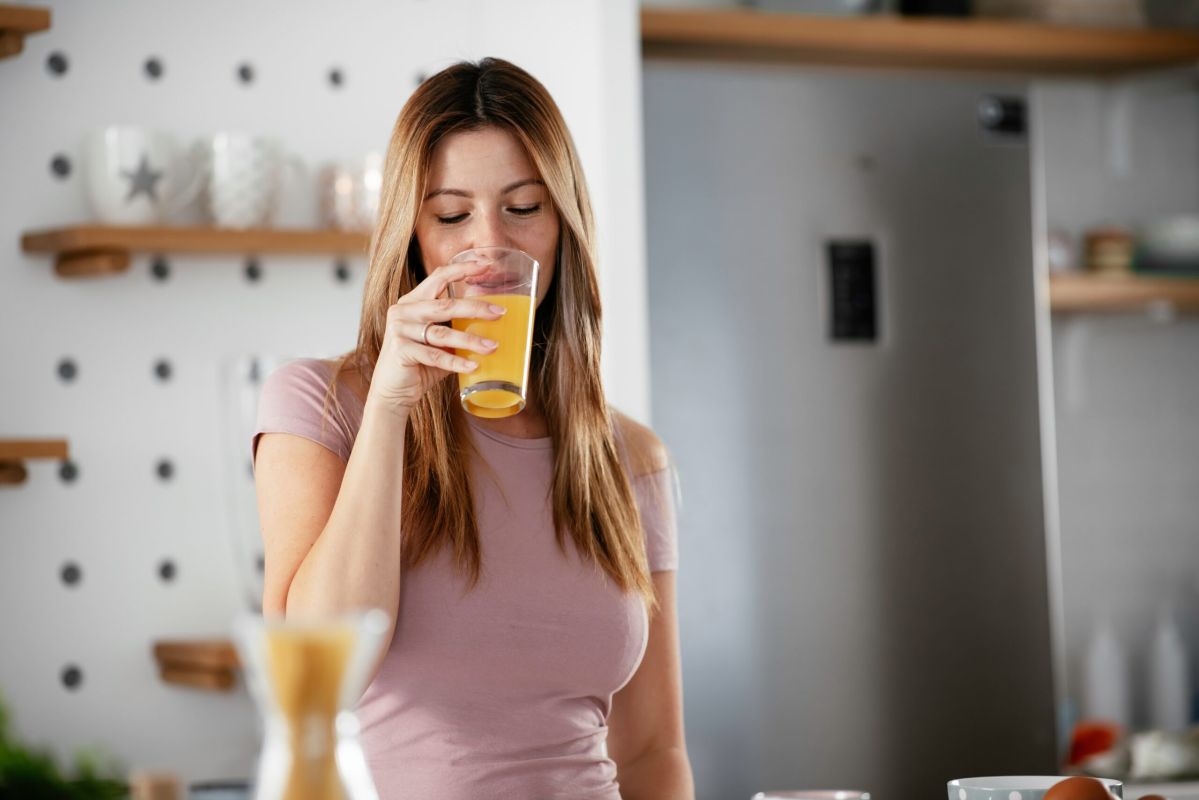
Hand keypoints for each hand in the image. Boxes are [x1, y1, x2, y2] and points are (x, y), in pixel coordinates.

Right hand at [367, 260, 504, 413]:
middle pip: (446, 304)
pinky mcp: (400, 350)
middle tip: (500, 313)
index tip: (486, 265)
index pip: (439, 277)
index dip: (462, 269)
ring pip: (442, 333)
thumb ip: (457, 329)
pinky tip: (474, 366)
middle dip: (476, 308)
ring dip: (471, 340)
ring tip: (492, 346)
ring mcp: (399, 329)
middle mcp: (404, 310)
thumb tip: (493, 323)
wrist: (393, 392)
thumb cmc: (420, 365)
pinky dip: (456, 363)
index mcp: (414, 302)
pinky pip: (434, 355)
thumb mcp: (440, 343)